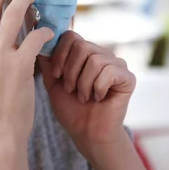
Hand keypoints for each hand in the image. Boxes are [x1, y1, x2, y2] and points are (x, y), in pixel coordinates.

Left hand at [38, 32, 135, 146]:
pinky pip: (109, 72)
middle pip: (82, 45)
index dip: (60, 53)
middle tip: (71, 89)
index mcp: (85, 53)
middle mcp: (102, 55)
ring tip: (84, 97)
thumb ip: (48, 63)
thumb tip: (40, 41)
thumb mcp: (53, 84)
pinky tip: (99, 98)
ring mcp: (117, 64)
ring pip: (95, 60)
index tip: (56, 74)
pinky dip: (98, 88)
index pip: (71, 36)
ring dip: (84, 83)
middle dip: (71, 71)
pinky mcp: (128, 77)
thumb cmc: (72, 110)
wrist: (87, 134)